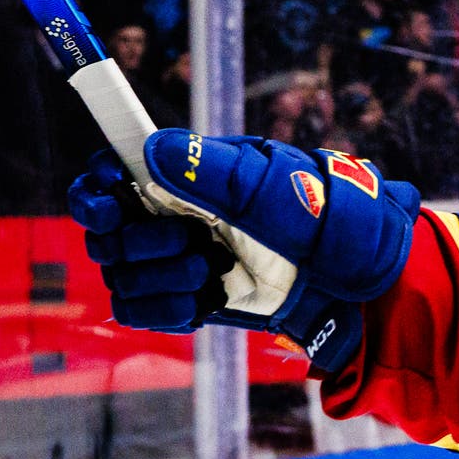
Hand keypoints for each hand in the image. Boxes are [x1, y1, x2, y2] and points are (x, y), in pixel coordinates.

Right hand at [68, 132, 420, 371]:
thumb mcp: (281, 190)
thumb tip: (152, 149)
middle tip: (191, 245)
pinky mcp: (187, 297)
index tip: (109, 203)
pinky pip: (139, 309)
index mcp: (191, 175)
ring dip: (158, 279)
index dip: (96, 188)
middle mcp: (176, 214)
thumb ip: (217, 172)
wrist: (362, 283)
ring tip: (211, 273)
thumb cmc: (332, 222)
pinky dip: (164, 309)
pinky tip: (200, 302)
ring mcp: (179, 257)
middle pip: (105, 230)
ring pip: (120, 273)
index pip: (111, 172)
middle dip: (139, 243)